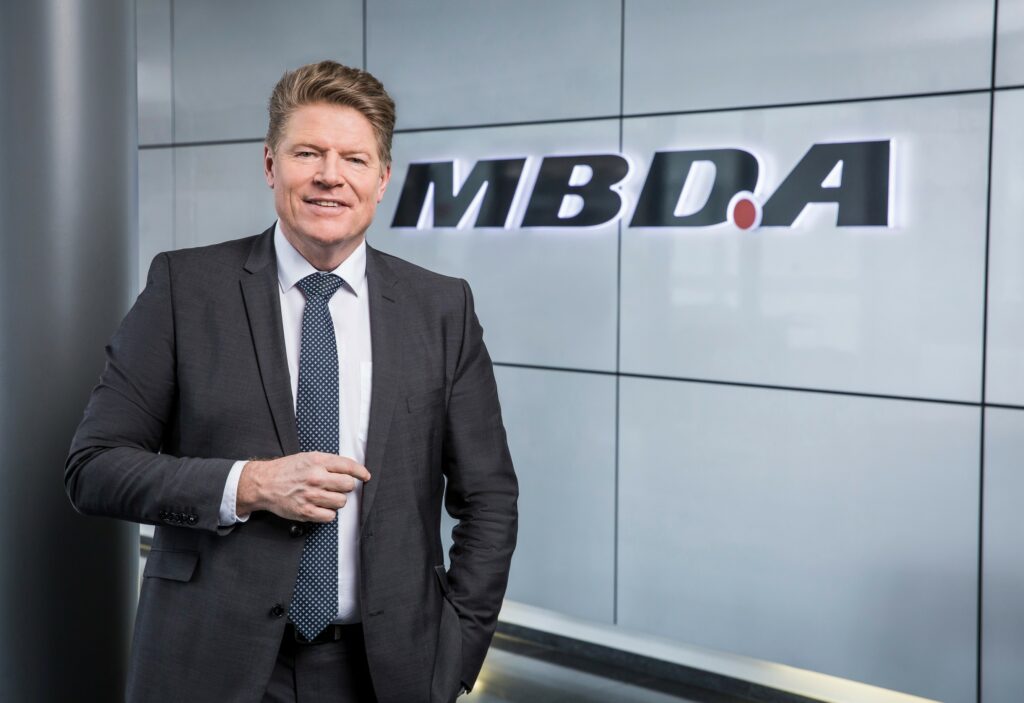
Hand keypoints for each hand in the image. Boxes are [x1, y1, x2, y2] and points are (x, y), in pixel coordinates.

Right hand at [236, 452, 370, 521]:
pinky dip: (328, 513)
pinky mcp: (306, 511)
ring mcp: (311, 495)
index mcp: (318, 462)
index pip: (348, 466)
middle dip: (346, 487)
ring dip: (337, 500)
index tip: (365, 476)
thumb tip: (349, 469)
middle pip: (348, 485)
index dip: (360, 472)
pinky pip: (330, 516)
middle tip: (338, 487)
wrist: (265, 483)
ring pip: (341, 501)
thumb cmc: (286, 470)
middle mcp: (316, 477)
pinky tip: (321, 507)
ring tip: (326, 496)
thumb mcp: (308, 458)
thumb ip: (328, 462)